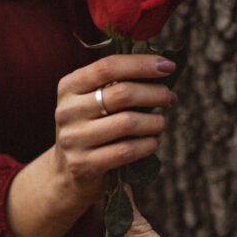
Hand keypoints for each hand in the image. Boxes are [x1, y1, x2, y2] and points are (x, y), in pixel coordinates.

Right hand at [5, 55, 173, 236]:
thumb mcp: (93, 101)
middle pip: (122, 93)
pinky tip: (153, 142)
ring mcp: (73, 139)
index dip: (142, 64)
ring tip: (160, 123)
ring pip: (128, 122)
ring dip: (154, 122)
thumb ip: (117, 84)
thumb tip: (162, 67)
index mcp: (69, 87)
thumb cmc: (92, 128)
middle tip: (170, 98)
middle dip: (155, 94)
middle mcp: (67, 110)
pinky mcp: (83, 165)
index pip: (108, 67)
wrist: (67, 172)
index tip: (168, 66)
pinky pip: (127, 151)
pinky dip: (147, 145)